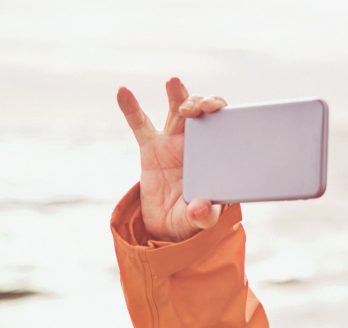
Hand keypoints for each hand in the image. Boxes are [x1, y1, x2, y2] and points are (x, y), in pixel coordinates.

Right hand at [116, 78, 228, 241]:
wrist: (167, 224)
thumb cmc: (191, 218)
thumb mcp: (197, 221)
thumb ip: (203, 215)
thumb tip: (201, 208)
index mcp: (215, 157)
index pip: (224, 127)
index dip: (223, 114)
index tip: (218, 109)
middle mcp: (197, 145)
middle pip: (202, 114)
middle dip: (202, 102)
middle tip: (200, 106)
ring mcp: (173, 143)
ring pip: (177, 113)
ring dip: (178, 96)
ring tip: (174, 83)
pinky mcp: (150, 148)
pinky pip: (140, 124)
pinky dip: (131, 108)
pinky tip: (123, 92)